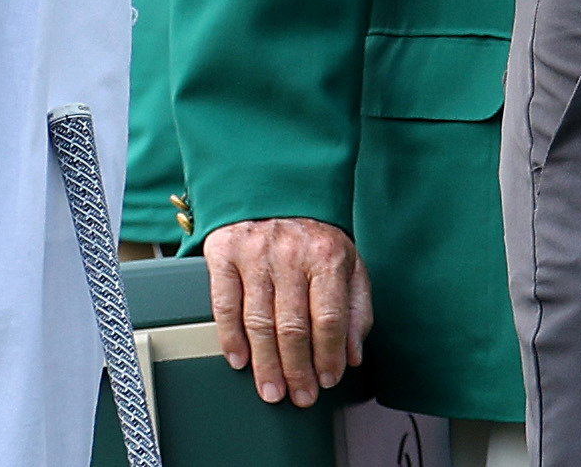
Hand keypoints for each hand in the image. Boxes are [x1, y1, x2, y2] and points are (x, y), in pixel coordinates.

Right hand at [201, 217, 371, 408]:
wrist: (274, 185)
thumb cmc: (314, 232)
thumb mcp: (349, 261)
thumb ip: (355, 308)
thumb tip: (352, 355)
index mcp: (327, 255)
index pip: (330, 318)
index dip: (329, 356)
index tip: (328, 380)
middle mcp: (291, 253)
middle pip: (293, 326)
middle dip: (297, 370)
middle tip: (299, 396)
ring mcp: (255, 253)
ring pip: (259, 322)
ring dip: (266, 364)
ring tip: (272, 390)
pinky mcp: (224, 252)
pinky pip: (224, 304)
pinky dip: (231, 338)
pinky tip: (240, 360)